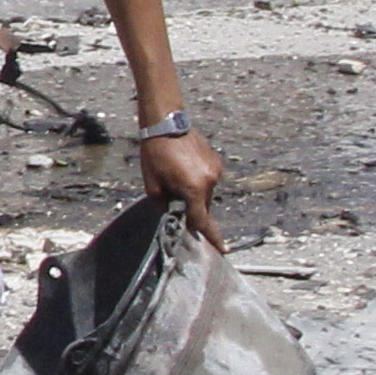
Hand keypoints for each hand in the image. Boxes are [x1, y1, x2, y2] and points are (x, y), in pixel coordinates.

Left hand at [141, 122, 227, 248]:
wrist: (167, 124)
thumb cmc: (155, 154)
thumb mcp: (153, 185)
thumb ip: (165, 205)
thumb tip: (175, 215)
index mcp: (194, 189)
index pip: (203, 220)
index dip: (211, 237)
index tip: (222, 250)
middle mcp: (210, 181)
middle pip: (204, 207)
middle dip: (193, 209)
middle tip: (175, 196)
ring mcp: (216, 170)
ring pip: (206, 193)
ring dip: (195, 193)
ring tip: (176, 175)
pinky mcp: (217, 162)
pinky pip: (208, 180)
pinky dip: (199, 181)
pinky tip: (184, 168)